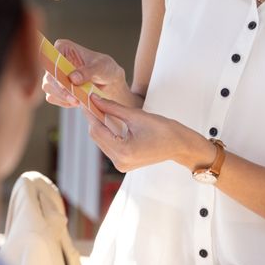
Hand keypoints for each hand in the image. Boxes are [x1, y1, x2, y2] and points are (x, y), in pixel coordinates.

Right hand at [42, 39, 130, 108]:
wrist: (109, 83)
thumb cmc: (106, 68)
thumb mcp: (101, 67)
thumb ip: (88, 71)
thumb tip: (73, 78)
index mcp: (63, 47)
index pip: (52, 57)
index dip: (56, 69)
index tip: (66, 82)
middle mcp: (55, 60)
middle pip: (48, 74)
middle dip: (61, 88)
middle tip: (75, 99)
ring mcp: (53, 75)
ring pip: (48, 87)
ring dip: (63, 97)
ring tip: (79, 100)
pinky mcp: (54, 89)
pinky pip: (52, 97)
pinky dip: (63, 102)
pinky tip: (77, 101)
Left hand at [83, 94, 212, 174]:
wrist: (180, 145)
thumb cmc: (163, 129)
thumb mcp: (136, 115)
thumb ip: (112, 108)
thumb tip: (94, 99)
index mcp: (123, 151)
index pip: (97, 129)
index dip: (90, 113)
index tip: (85, 99)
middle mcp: (119, 162)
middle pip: (96, 136)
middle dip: (93, 118)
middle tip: (91, 100)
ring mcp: (121, 165)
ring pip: (101, 141)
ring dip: (99, 125)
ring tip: (98, 107)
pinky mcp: (124, 163)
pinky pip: (109, 146)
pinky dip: (107, 132)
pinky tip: (107, 119)